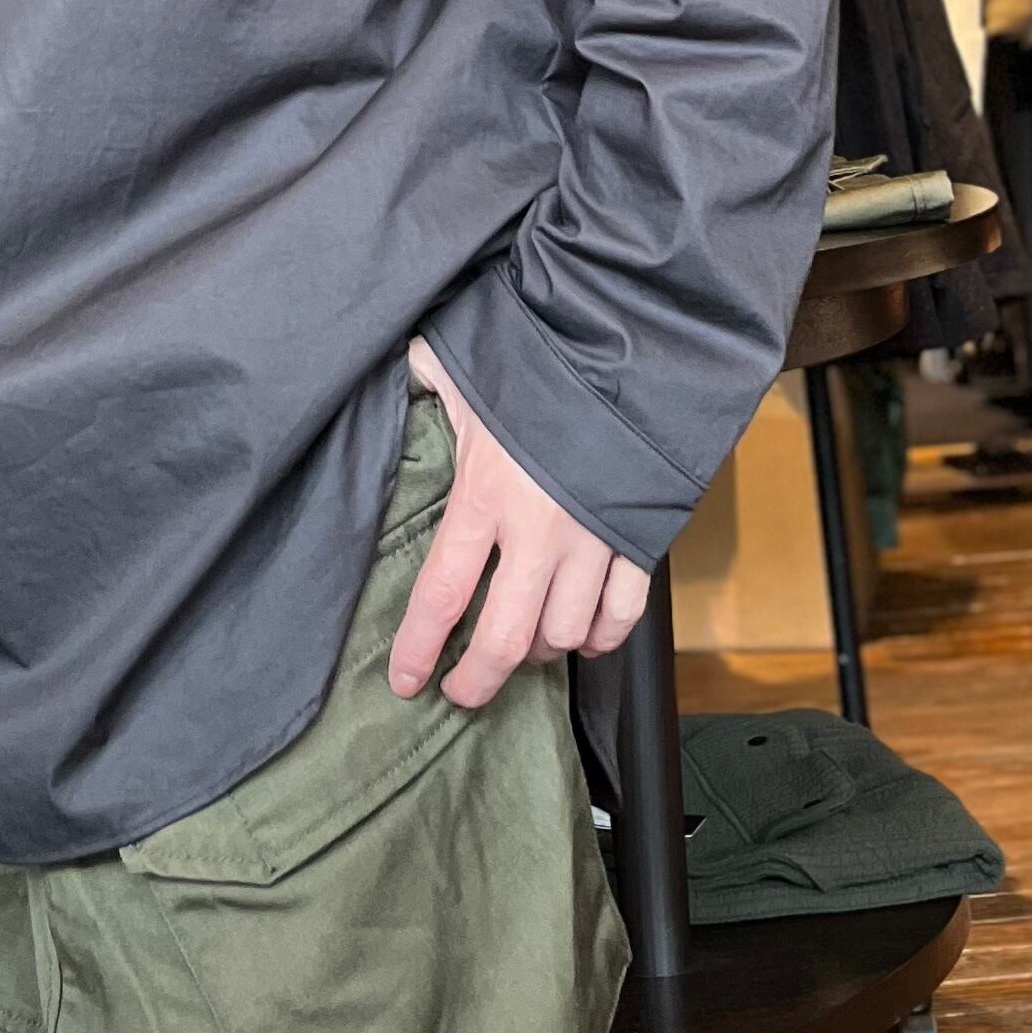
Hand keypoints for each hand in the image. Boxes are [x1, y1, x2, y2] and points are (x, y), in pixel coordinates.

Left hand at [387, 338, 651, 707]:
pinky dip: (603, 636)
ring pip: (564, 633)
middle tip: (460, 692)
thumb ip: (422, 378)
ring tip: (521, 644)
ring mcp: (594, 538)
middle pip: (505, 638)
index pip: (441, 594)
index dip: (419, 648)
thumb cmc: (533, 352)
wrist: (625, 340)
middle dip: (478, 679)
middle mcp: (539, 530)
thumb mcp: (460, 362)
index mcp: (485, 492)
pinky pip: (623, 613)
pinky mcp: (637, 535)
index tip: (406, 681)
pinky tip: (584, 637)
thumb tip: (394, 372)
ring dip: (539, 650)